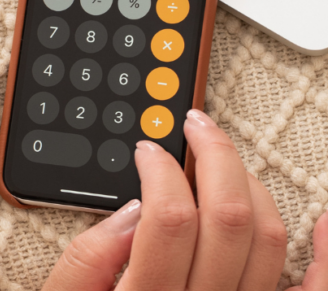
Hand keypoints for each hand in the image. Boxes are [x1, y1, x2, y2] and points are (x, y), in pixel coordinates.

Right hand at [43, 109, 327, 290]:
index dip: (160, 169)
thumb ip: (86, 261)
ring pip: (271, 240)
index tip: (148, 151)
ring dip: (254, 184)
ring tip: (227, 161)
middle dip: (214, 155)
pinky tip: (326, 222)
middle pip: (230, 216)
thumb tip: (130, 211)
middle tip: (195, 127)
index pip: (169, 217)